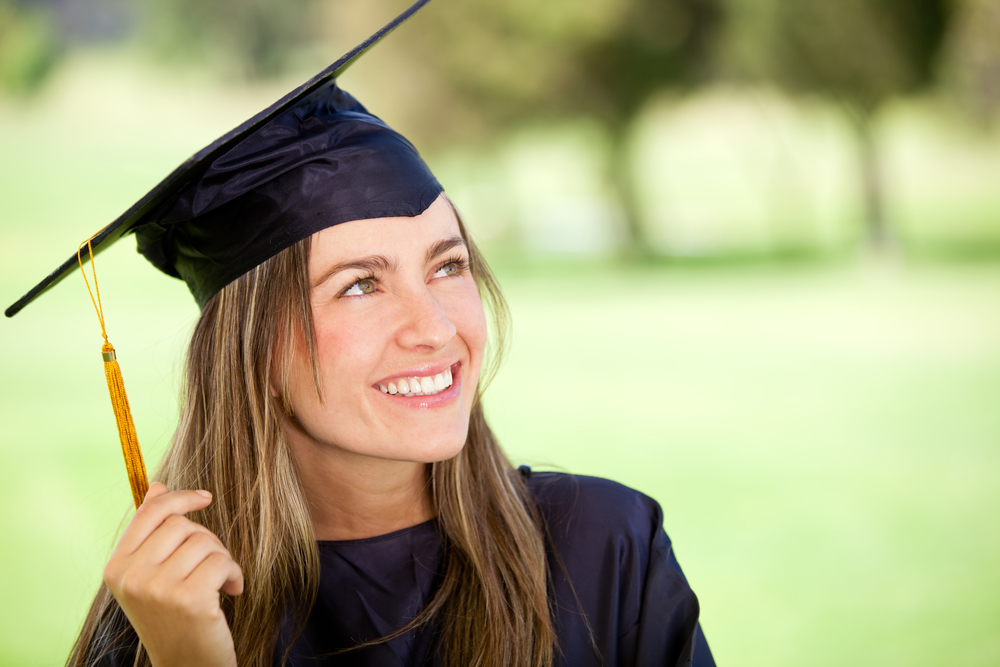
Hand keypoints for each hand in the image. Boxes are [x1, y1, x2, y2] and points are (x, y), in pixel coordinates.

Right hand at [104, 483, 243, 666]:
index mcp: (117, 568)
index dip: (181, 498)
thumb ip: (152, 533)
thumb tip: (157, 486)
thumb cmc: (174, 617)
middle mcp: (131, 577)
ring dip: (221, 559)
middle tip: (209, 567)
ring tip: (218, 583)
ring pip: (205, 541)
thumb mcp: (153, 575)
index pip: (150, 512)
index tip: (205, 497)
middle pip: (182, 524)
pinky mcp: (188, 599)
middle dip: (205, 540)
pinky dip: (234, 574)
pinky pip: (223, 561)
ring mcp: (157, 589)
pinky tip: (231, 593)